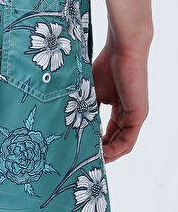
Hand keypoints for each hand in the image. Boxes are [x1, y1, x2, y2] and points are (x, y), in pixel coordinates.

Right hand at [92, 40, 149, 162]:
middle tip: (85, 161)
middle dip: (102, 153)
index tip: (83, 151)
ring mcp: (135, 116)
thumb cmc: (107, 65)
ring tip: (91, 161)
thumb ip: (87, 109)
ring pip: (123, 144)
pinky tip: (102, 154)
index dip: (98, 144)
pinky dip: (115, 149)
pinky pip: (127, 140)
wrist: (123, 50)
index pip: (110, 133)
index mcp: (121, 109)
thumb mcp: (92, 92)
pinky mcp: (138, 115)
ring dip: (108, 155)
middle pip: (117, 142)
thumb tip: (72, 125)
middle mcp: (130, 115)